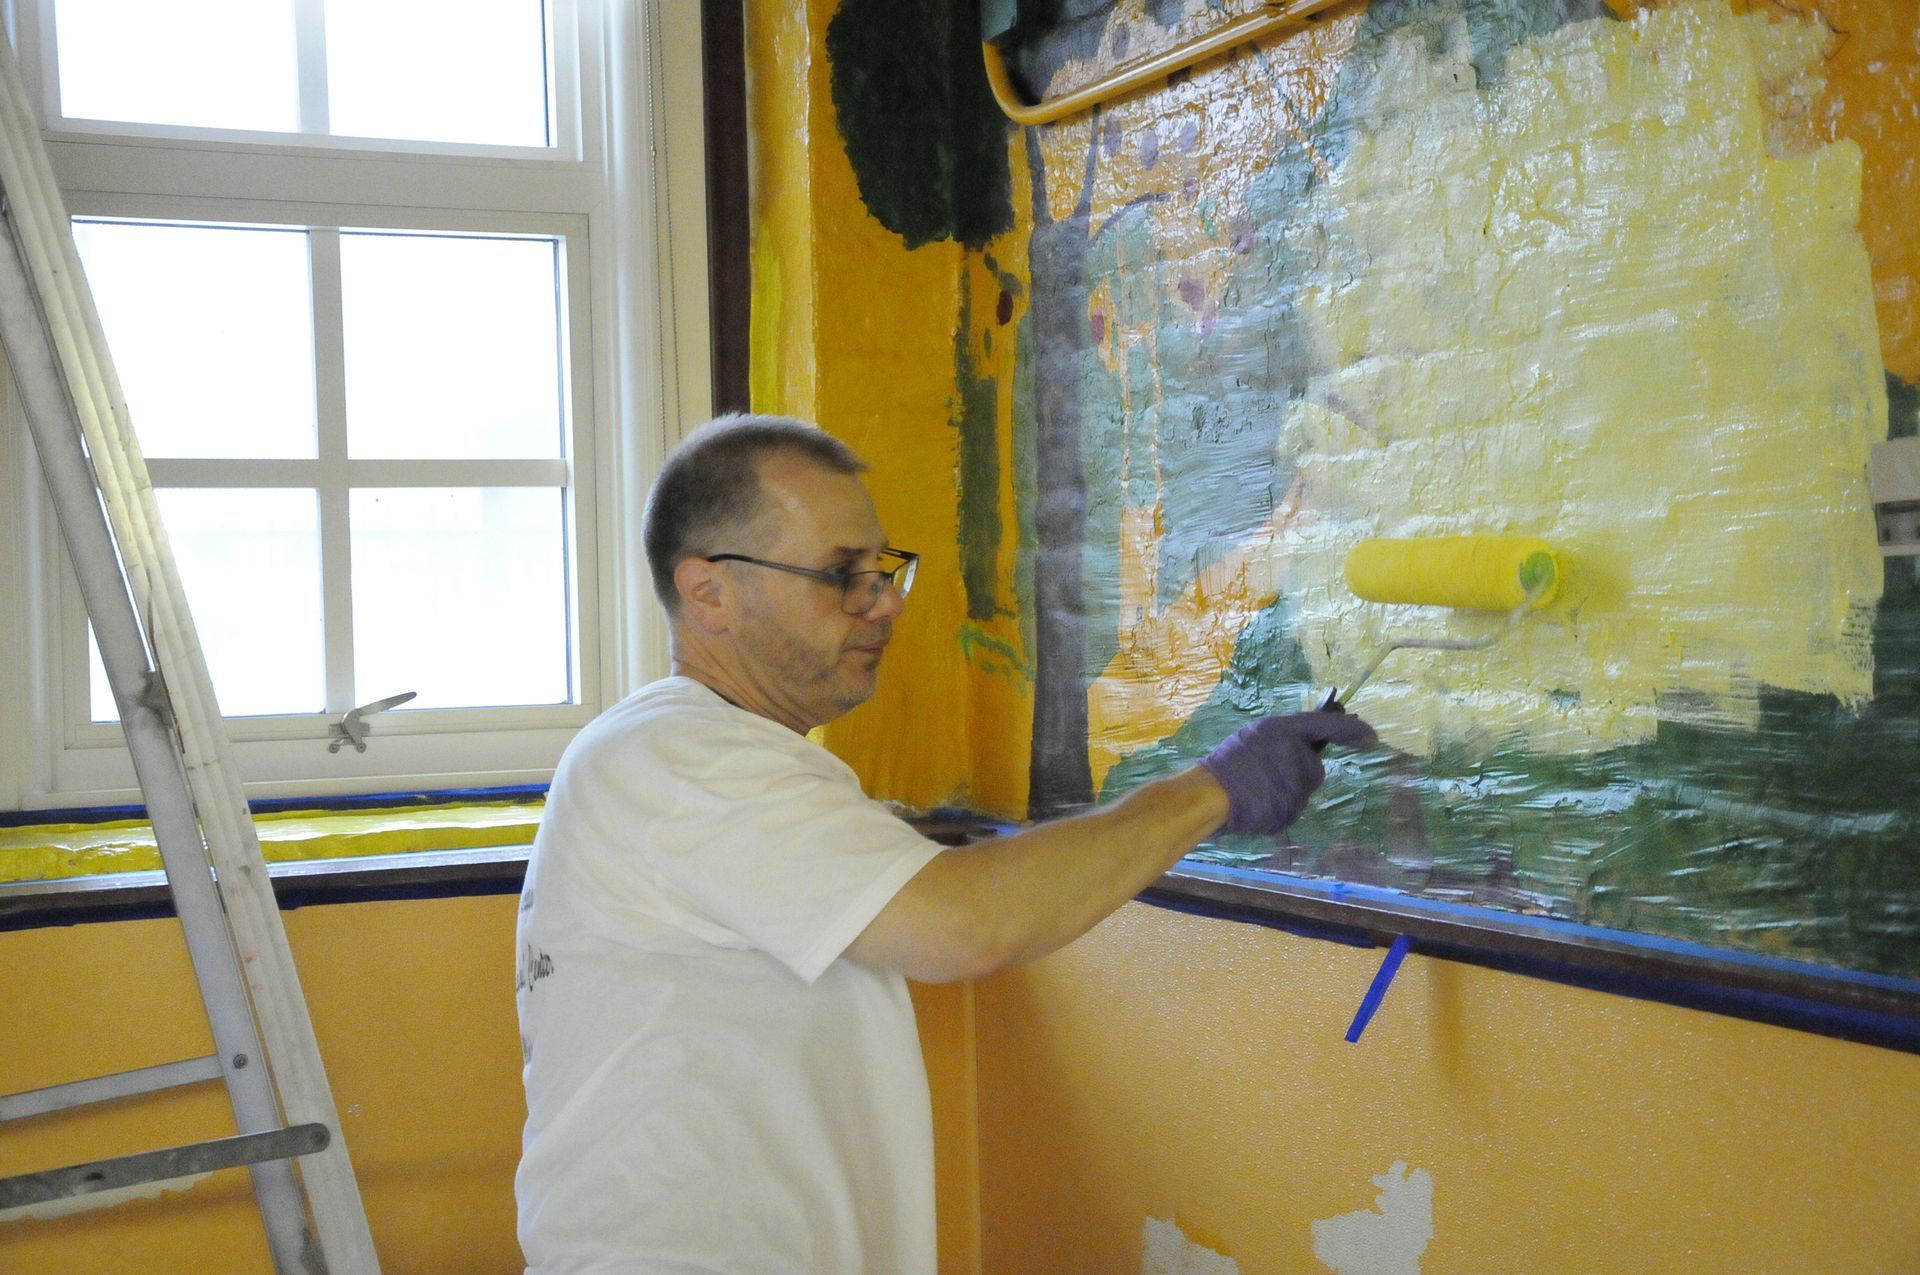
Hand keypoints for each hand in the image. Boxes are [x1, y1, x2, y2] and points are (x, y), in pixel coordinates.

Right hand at [1197, 711, 1376, 834]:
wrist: (1210, 795)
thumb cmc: (1228, 761)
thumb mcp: (1257, 734)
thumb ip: (1286, 736)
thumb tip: (1313, 745)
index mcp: (1283, 731)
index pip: (1325, 726)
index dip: (1350, 729)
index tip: (1371, 736)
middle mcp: (1295, 757)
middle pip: (1313, 768)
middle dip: (1297, 772)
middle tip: (1266, 771)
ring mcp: (1293, 787)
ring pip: (1302, 792)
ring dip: (1286, 792)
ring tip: (1257, 788)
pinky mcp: (1289, 812)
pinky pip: (1292, 810)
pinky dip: (1278, 808)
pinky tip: (1258, 803)